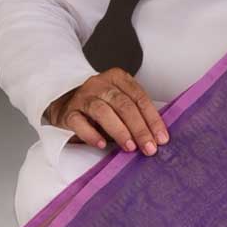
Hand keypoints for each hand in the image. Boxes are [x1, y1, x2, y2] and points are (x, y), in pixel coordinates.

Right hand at [46, 68, 169, 155]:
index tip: (161, 138)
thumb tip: (156, 138)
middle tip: (149, 148)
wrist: (64, 104)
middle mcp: (100, 84)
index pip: (139, 98)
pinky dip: (91, 134)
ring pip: (103, 111)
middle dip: (139, 128)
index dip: (152, 119)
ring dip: (119, 131)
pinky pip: (80, 122)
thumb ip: (136, 115)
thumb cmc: (98, 107)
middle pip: (124, 105)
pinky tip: (101, 144)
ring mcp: (83, 97)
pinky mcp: (69, 112)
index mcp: (118, 79)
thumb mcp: (119, 104)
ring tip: (130, 147)